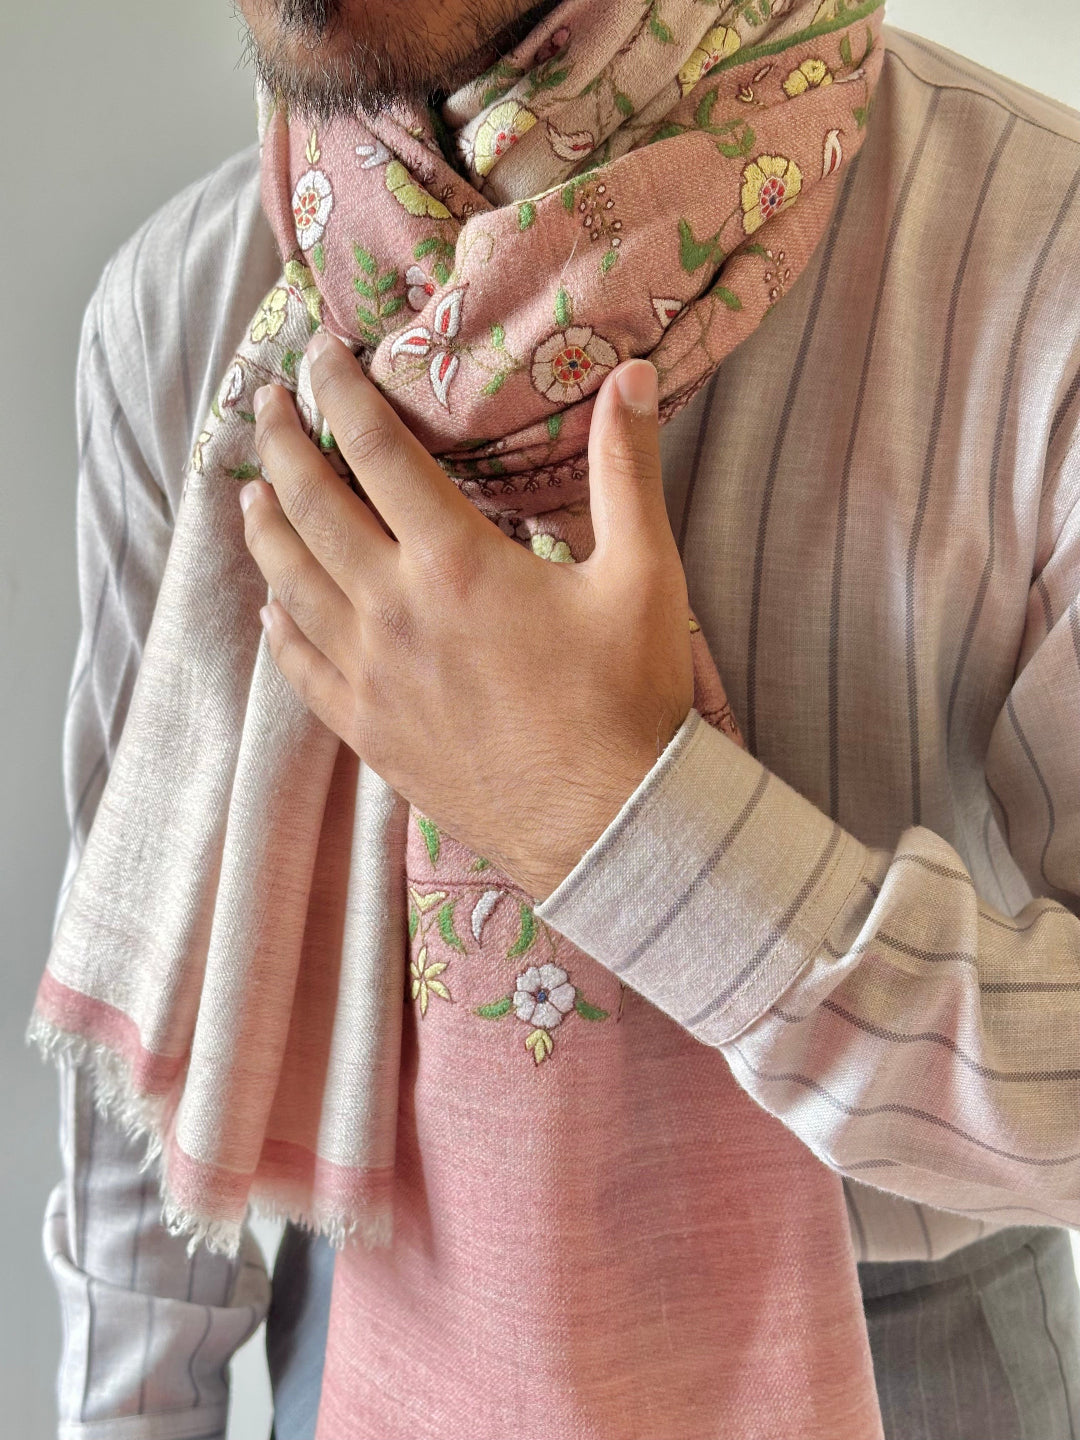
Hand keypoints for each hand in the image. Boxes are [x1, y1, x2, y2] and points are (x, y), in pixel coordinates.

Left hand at [241, 332, 693, 901]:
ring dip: (264, 527)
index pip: (374, 450)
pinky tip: (270, 608)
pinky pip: (299, 668)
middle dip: (281, 444)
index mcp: (455, 561)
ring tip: (250, 493)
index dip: (339, 390)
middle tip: (266, 404)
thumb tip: (632, 375)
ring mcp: (371, 675)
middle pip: (309, 507)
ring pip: (289, 583)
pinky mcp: (368, 729)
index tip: (316, 354)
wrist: (603, 822)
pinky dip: (276, 627)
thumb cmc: (626, 699)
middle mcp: (394, 610)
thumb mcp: (643, 575)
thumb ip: (626, 469)